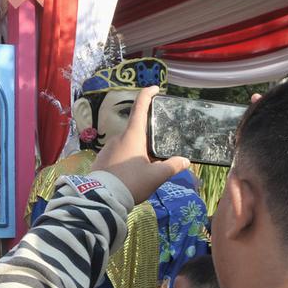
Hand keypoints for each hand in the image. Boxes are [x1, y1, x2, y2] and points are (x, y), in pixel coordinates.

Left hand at [90, 86, 189, 204]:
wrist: (101, 199)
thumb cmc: (131, 182)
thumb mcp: (156, 175)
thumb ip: (172, 166)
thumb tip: (185, 161)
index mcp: (132, 135)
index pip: (140, 107)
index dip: (147, 94)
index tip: (155, 88)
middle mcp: (118, 138)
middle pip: (136, 130)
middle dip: (149, 136)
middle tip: (162, 143)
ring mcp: (107, 149)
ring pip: (128, 144)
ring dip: (139, 150)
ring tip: (151, 163)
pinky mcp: (101, 161)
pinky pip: (119, 154)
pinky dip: (129, 158)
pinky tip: (136, 172)